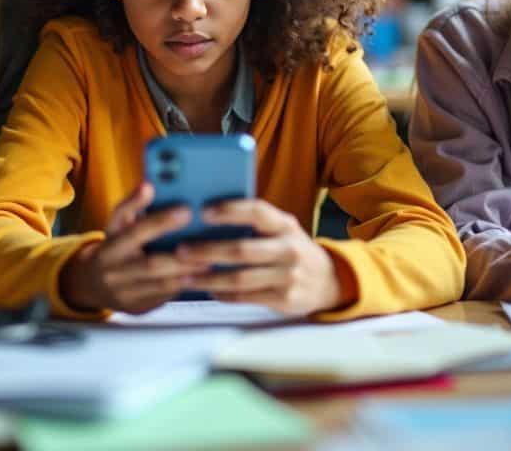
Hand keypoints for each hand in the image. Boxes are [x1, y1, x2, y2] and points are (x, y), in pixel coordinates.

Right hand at [59, 183, 208, 313]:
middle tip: (207, 244)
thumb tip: (148, 185)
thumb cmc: (113, 247)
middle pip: (150, 264)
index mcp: (111, 245)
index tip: (186, 211)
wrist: (91, 284)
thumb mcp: (116, 225)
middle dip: (181, 255)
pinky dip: (183, 288)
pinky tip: (200, 278)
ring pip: (160, 285)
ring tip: (209, 262)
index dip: (161, 221)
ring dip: (186, 274)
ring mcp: (125, 293)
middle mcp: (115, 271)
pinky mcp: (137, 308)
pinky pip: (163, 298)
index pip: (136, 231)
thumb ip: (132, 205)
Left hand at [175, 199, 348, 315]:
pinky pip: (246, 297)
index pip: (257, 212)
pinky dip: (224, 294)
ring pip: (240, 279)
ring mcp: (289, 276)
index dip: (230, 211)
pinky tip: (208, 290)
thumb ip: (255, 223)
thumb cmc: (292, 249)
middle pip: (242, 250)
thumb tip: (206, 215)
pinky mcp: (285, 300)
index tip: (202, 212)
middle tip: (180, 250)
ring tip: (185, 276)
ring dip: (208, 278)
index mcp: (286, 225)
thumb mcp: (283, 229)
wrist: (329, 281)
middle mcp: (290, 249)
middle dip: (207, 251)